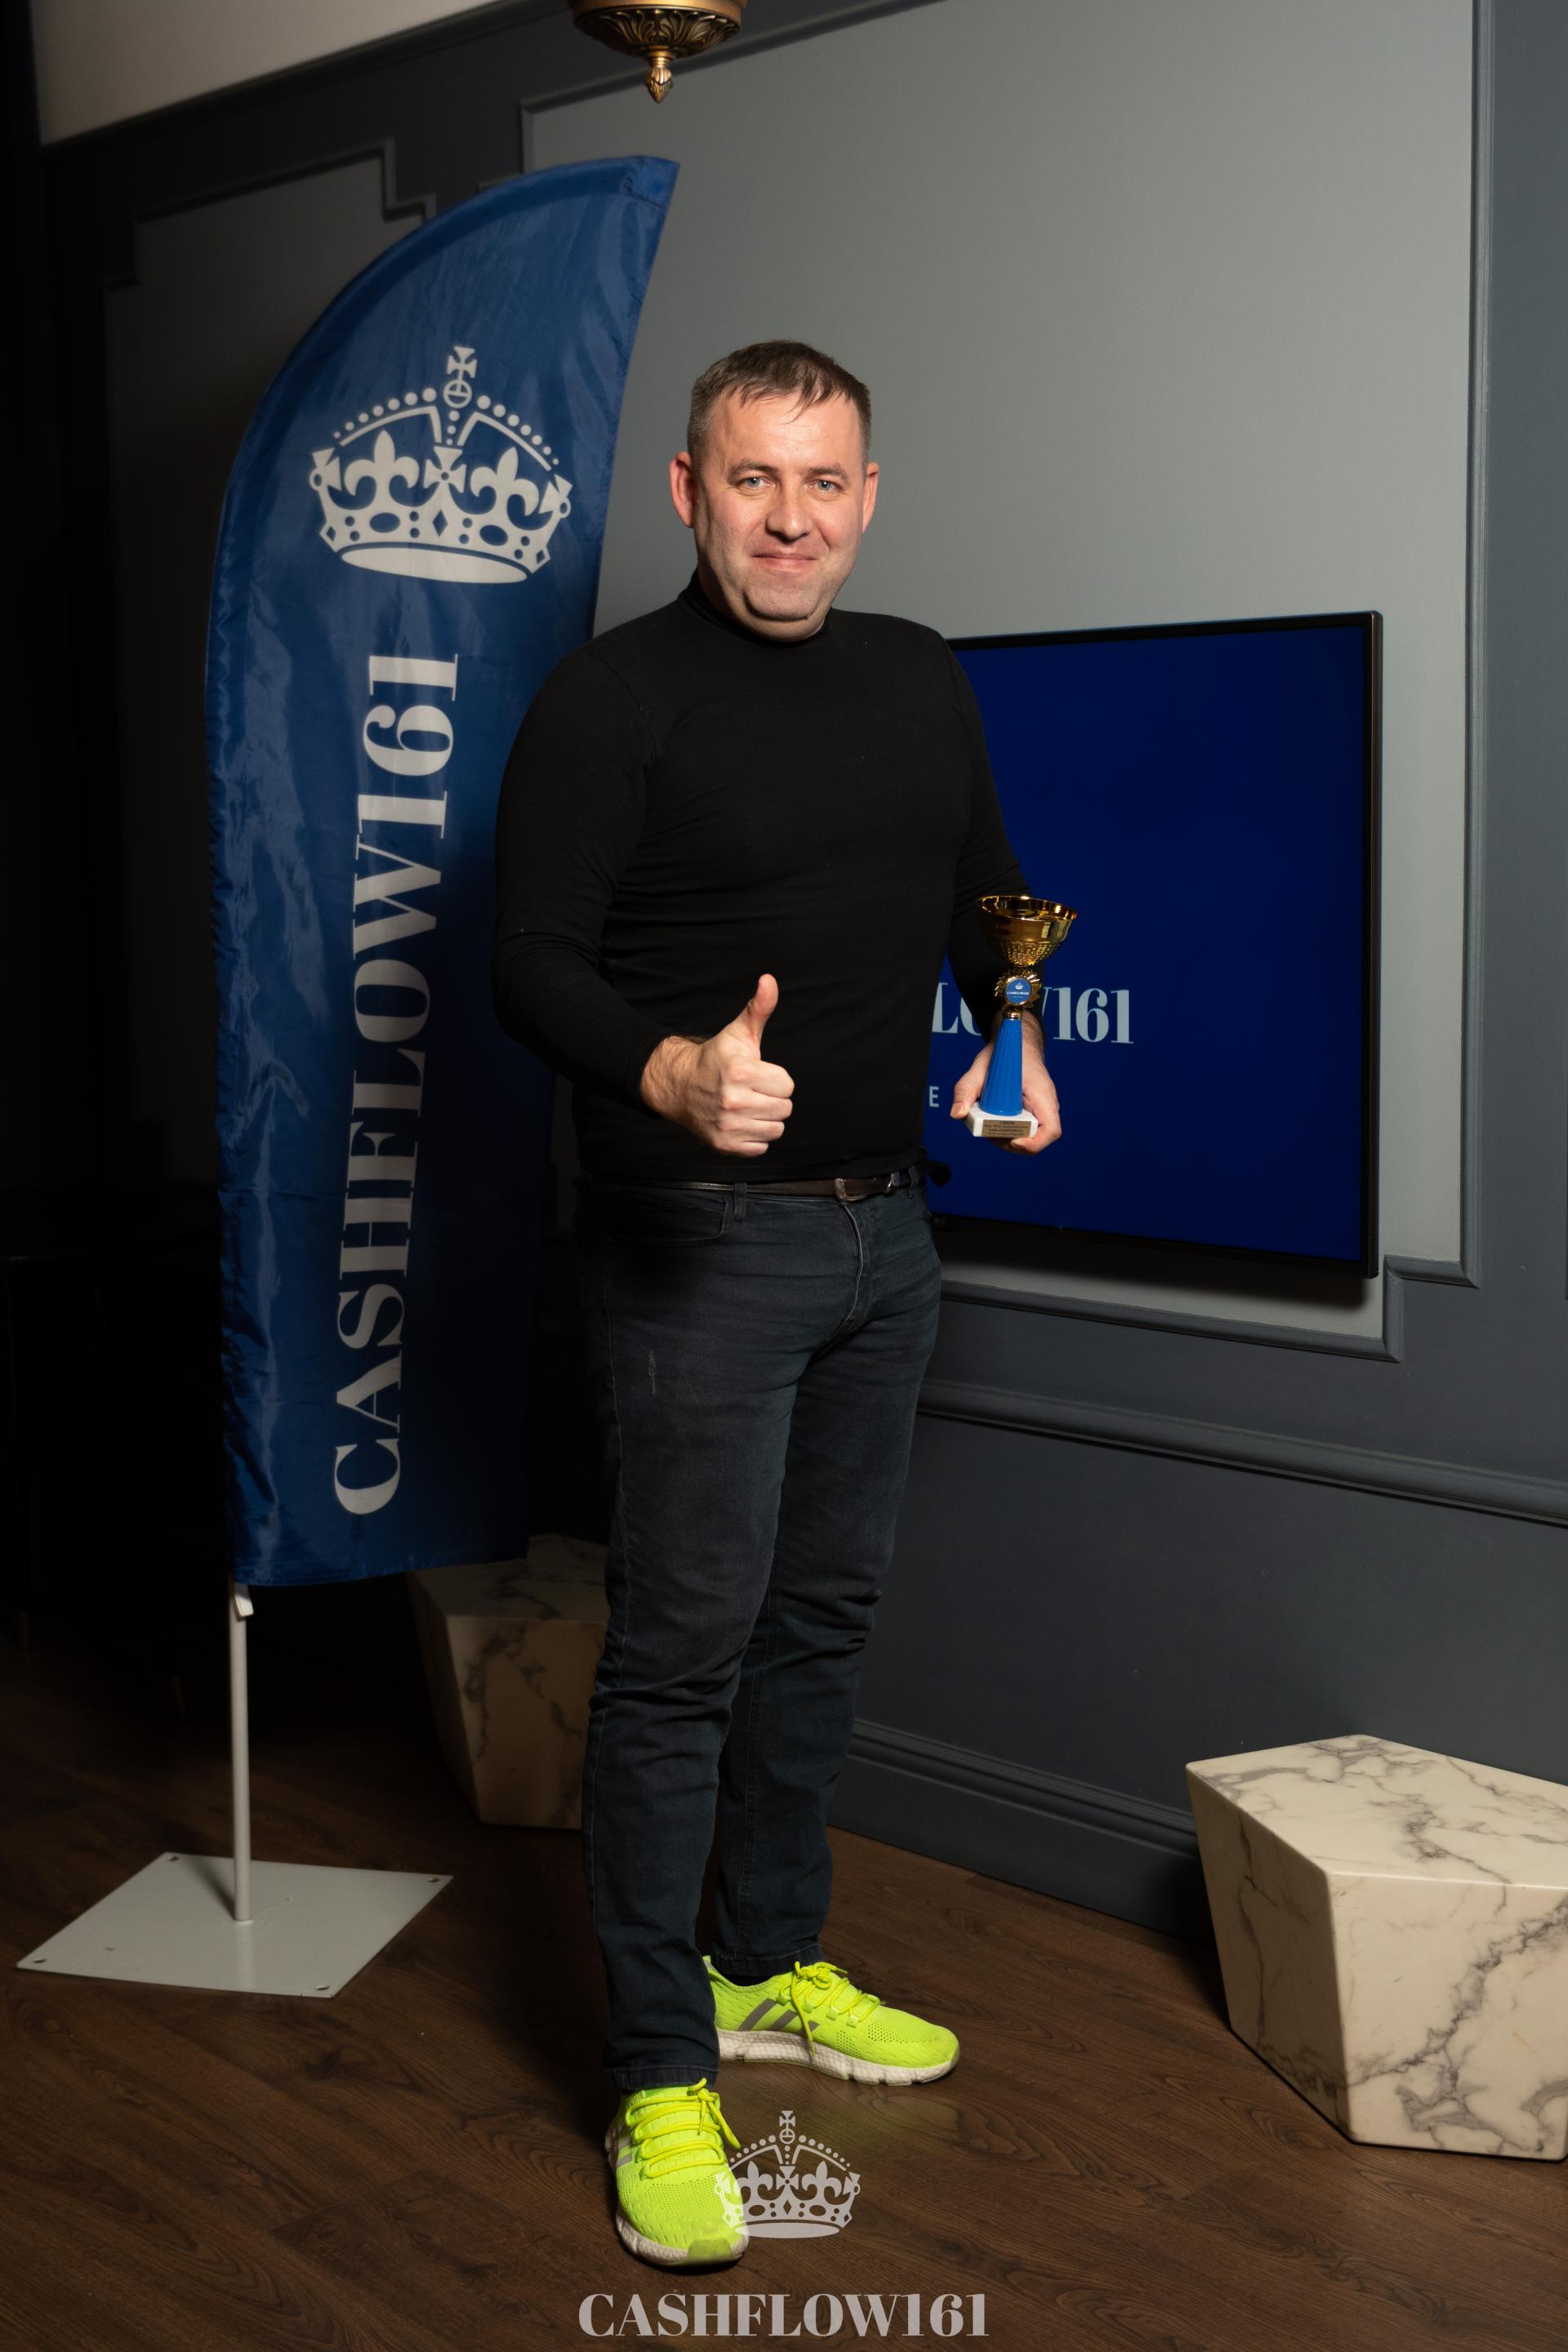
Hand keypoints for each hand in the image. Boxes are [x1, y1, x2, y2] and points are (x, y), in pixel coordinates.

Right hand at [640, 973, 794, 1155]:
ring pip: (776, 1129)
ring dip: (766, 1118)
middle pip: (784, 1108)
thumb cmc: (716, 1058)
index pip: (787, 1085)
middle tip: (752, 1090)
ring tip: (748, 1105)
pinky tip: (740, 1121)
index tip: (757, 1074)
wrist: (680, 1086)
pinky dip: (754, 1136)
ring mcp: (728, 1125)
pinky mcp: (724, 1144)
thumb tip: (769, 980)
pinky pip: (761, 1147)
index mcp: (741, 1072)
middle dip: (772, 1098)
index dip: (775, 1078)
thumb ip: (759, 1008)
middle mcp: (734, 1101)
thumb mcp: (739, 1032)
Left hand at [950, 1009, 1061, 1152]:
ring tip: (988, 1126)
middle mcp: (1046, 1104)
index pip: (1051, 1130)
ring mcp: (1041, 1109)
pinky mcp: (1033, 1112)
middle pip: (1037, 1139)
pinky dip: (1009, 1132)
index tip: (1011, 1139)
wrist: (1015, 1043)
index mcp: (1041, 1093)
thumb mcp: (979, 1069)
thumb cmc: (1004, 1054)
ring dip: (1008, 1139)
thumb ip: (965, 1091)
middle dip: (1012, 1142)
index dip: (1033, 1143)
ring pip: (1031, 1138)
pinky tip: (993, 1124)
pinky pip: (1026, 1130)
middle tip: (989, 1132)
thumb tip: (957, 1114)